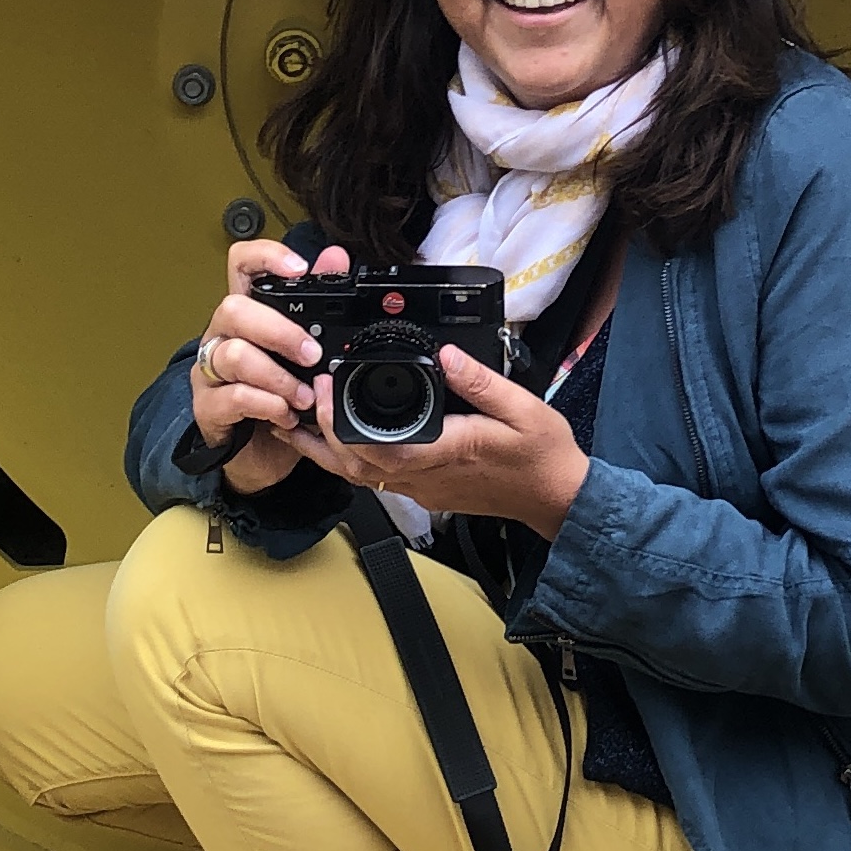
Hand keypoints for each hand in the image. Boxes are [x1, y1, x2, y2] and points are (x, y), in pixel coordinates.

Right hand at [191, 239, 350, 493]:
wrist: (260, 453)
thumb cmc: (280, 394)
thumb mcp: (305, 352)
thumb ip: (318, 304)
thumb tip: (336, 257)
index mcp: (248, 313)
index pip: (241, 265)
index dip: (265, 257)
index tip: (300, 268)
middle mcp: (222, 335)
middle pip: (233, 308)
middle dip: (279, 331)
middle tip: (312, 355)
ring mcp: (210, 371)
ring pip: (233, 355)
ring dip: (278, 377)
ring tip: (304, 397)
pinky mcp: (208, 406)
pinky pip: (232, 397)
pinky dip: (266, 405)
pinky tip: (284, 415)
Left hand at [301, 343, 590, 541]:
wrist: (554, 497)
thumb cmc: (540, 456)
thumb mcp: (523, 407)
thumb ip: (482, 381)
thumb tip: (448, 354)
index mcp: (447, 450)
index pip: (379, 446)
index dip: (340, 421)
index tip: (326, 386)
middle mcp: (426, 475)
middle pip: (353, 466)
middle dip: (317, 434)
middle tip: (301, 396)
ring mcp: (422, 487)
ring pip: (357, 478)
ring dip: (324, 452)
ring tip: (296, 422)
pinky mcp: (424, 490)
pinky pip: (373, 479)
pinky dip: (345, 461)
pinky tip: (335, 441)